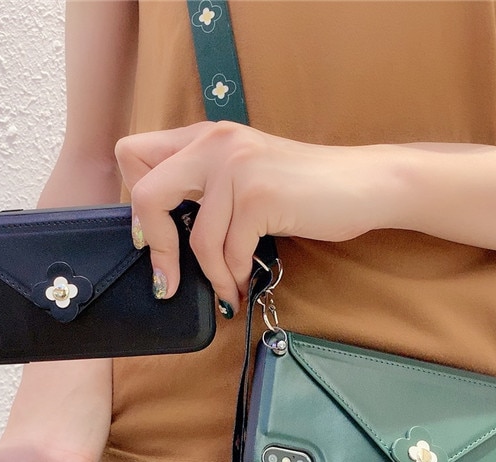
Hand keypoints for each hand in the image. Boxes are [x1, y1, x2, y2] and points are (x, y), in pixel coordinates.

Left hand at [116, 121, 392, 311]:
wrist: (364, 184)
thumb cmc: (303, 188)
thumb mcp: (244, 175)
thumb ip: (205, 189)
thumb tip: (160, 236)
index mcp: (203, 137)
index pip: (131, 153)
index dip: (134, 201)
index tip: (155, 235)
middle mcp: (214, 143)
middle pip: (146, 195)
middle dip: (155, 247)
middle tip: (167, 281)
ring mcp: (237, 167)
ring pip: (196, 239)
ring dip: (212, 276)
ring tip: (228, 290)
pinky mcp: (259, 196)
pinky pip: (229, 252)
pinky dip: (235, 277)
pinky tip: (244, 285)